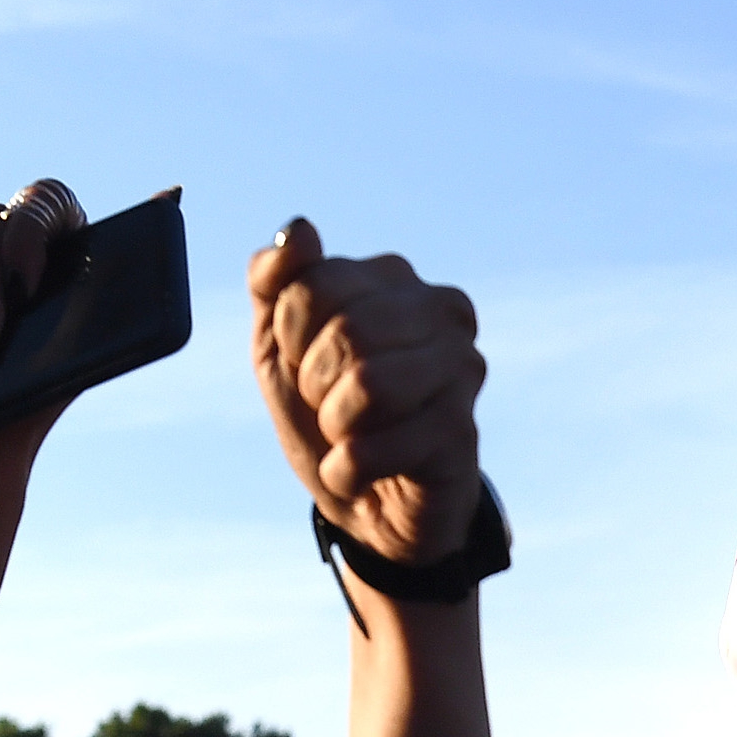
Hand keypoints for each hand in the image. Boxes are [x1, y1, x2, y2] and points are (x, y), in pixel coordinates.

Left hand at [249, 218, 483, 567]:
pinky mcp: (461, 429)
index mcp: (394, 279)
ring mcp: (460, 367)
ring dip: (335, 426)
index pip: (314, 283)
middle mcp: (440, 310)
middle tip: (331, 406)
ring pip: (369, 383)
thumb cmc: (327, 416)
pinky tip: (365, 471)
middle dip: (316, 384)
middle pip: (346, 331)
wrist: (370, 506)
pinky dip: (347, 470)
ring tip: (351, 434)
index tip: (307, 364)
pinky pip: (373, 447)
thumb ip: (275, 283)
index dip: (292, 338)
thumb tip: (298, 230)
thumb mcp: (279, 348)